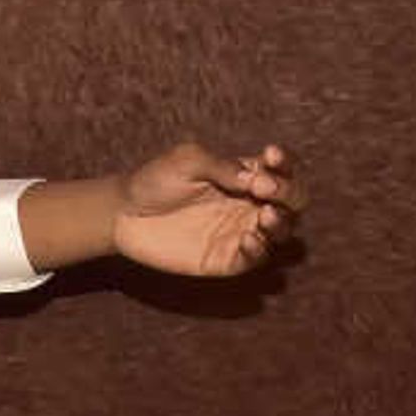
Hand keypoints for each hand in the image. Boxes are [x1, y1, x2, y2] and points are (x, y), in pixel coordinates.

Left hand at [110, 143, 300, 280]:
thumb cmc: (155, 180)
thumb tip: (258, 179)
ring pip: (282, 233)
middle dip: (290, 194)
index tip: (270, 155)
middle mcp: (249, 204)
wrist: (123, 214)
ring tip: (264, 216)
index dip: (284, 164)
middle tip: (268, 190)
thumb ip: (224, 167)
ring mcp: (240, 232)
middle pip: (293, 202)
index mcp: (246, 177)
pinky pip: (255, 260)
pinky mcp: (226, 259)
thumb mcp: (188, 161)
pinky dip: (258, 251)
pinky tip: (247, 239)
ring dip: (281, 225)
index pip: (282, 171)